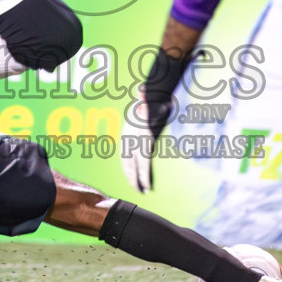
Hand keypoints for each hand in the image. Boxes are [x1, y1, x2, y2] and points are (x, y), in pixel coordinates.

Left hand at [120, 46, 186, 193]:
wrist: (156, 90)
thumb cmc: (155, 94)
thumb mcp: (146, 99)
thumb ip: (144, 102)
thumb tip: (141, 92)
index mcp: (130, 127)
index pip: (126, 152)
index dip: (128, 167)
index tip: (131, 177)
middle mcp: (130, 133)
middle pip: (128, 161)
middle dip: (131, 177)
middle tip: (137, 189)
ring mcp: (137, 137)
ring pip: (135, 165)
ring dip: (138, 180)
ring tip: (142, 191)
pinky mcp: (146, 140)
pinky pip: (144, 162)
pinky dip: (145, 175)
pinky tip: (146, 185)